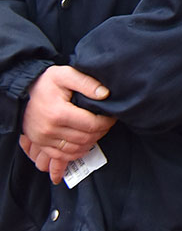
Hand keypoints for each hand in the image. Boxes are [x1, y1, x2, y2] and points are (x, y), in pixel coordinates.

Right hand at [22, 66, 114, 181]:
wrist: (22, 92)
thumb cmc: (45, 83)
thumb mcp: (65, 74)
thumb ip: (87, 83)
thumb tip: (105, 94)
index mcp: (59, 113)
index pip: (92, 124)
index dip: (106, 122)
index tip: (111, 116)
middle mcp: (50, 130)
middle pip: (85, 138)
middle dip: (101, 132)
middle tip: (106, 123)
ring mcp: (43, 139)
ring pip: (76, 149)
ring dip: (91, 142)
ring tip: (96, 131)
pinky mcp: (40, 144)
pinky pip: (61, 156)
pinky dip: (76, 153)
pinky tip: (83, 144)